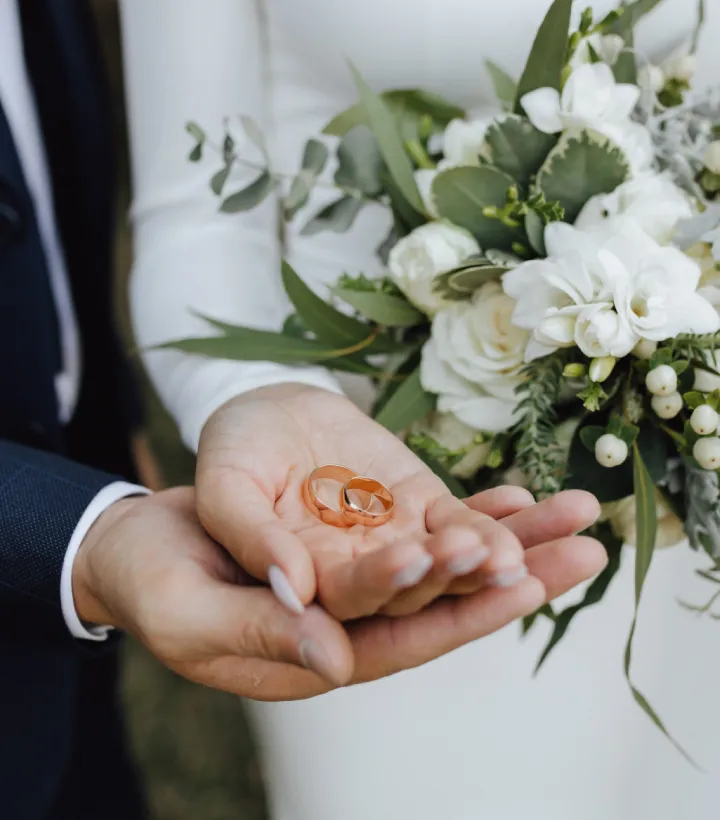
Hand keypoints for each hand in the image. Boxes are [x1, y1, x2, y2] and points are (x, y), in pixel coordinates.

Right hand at [72, 486, 605, 699]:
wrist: (150, 536)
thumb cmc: (158, 582)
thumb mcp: (193, 611)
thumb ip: (259, 629)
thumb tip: (332, 657)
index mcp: (318, 649)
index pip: (398, 637)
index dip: (454, 611)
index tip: (510, 578)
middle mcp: (355, 613)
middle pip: (445, 600)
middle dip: (512, 575)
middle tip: (582, 553)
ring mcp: (364, 566)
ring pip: (449, 556)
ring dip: (516, 537)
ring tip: (578, 513)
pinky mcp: (361, 529)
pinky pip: (426, 522)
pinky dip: (475, 509)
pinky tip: (519, 495)